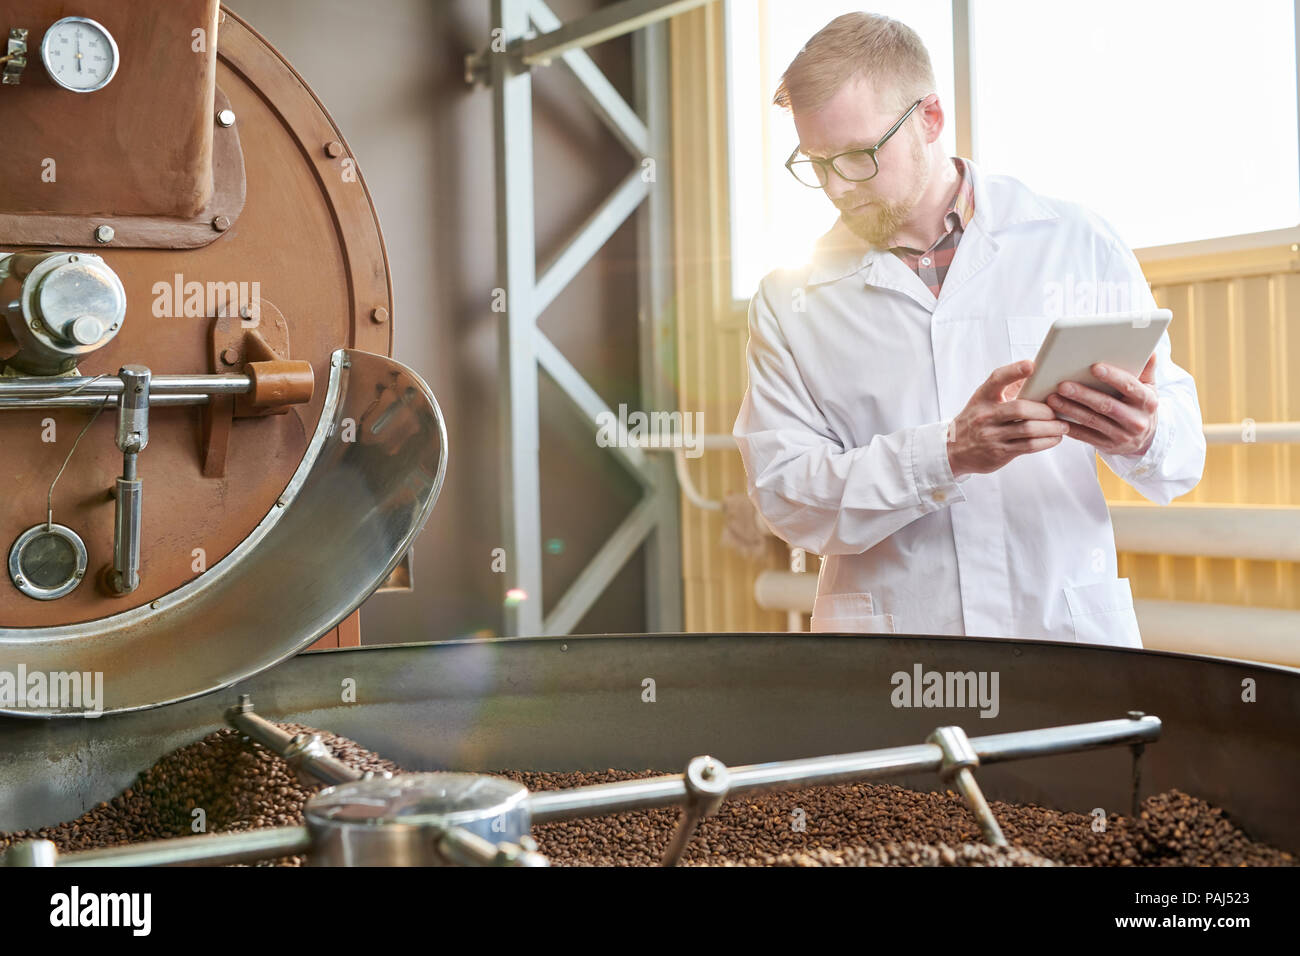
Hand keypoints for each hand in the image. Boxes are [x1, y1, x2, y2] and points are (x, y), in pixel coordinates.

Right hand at [947, 360, 1070, 477]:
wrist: (955, 450)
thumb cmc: (976, 421)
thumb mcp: (983, 401)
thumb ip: (1006, 387)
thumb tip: (1034, 372)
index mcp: (982, 397)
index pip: (997, 379)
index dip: (1014, 371)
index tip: (1031, 365)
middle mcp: (985, 415)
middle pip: (1020, 408)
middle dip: (1045, 410)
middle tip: (1058, 411)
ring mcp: (991, 435)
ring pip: (1028, 430)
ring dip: (1051, 428)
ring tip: (1063, 426)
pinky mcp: (999, 453)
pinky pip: (1029, 446)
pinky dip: (1047, 441)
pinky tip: (1054, 438)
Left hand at [1046, 355, 1157, 455]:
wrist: (1144, 441)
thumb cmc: (1140, 407)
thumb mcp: (1148, 390)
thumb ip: (1146, 371)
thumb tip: (1149, 351)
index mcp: (1147, 402)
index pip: (1130, 386)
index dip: (1113, 377)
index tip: (1094, 367)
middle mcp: (1136, 420)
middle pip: (1107, 405)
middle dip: (1083, 394)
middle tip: (1062, 385)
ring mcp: (1121, 436)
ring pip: (1092, 421)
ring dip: (1071, 409)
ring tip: (1053, 398)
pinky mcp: (1107, 446)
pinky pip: (1085, 436)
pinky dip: (1069, 427)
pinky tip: (1055, 418)